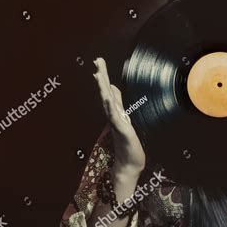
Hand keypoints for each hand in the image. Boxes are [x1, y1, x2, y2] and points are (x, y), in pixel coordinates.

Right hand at [93, 58, 145, 178]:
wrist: (129, 165)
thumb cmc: (127, 146)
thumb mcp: (125, 122)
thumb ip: (119, 107)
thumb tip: (114, 91)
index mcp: (115, 113)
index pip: (109, 92)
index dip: (104, 78)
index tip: (99, 63)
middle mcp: (114, 116)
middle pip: (106, 93)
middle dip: (103, 76)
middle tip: (98, 60)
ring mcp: (117, 123)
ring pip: (108, 102)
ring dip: (103, 88)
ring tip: (99, 74)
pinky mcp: (122, 131)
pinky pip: (115, 117)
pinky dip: (111, 107)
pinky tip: (107, 97)